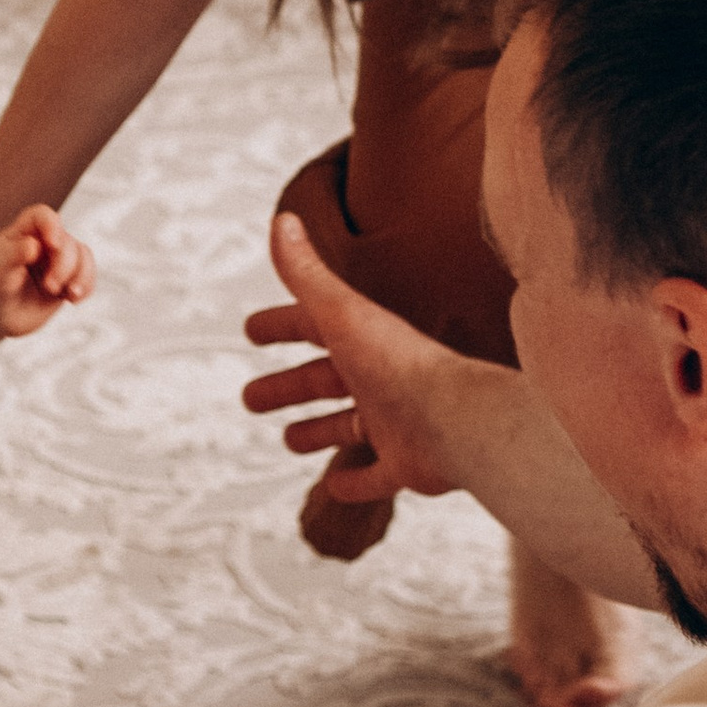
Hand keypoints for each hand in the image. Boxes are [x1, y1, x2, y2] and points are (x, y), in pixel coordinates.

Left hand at [0, 205, 95, 354]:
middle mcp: (42, 243)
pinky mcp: (66, 280)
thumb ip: (11, 257)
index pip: (41, 216)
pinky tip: (73, 300)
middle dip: (63, 264)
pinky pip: (87, 275)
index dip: (51, 225)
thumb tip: (34, 245)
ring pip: (82, 255)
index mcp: (21, 233)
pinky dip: (86, 286)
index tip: (52, 244)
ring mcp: (56, 261)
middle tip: (49, 287)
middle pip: (66, 241)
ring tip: (69, 295)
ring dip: (80, 275)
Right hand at [241, 211, 480, 512]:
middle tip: (250, 399)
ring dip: (319, 431)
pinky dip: (356, 483)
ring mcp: (395, 422)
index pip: (313, 326)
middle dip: (288, 387)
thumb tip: (280, 220)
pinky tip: (335, 486)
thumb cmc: (398, 364)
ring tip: (288, 440)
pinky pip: (379, 475)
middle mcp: (379, 378)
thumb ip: (307, 274)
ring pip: (350, 426)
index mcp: (362, 340)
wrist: (457, 419)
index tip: (250, 333)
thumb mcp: (342, 314)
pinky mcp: (407, 464)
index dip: (281, 327)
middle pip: (324, 380)